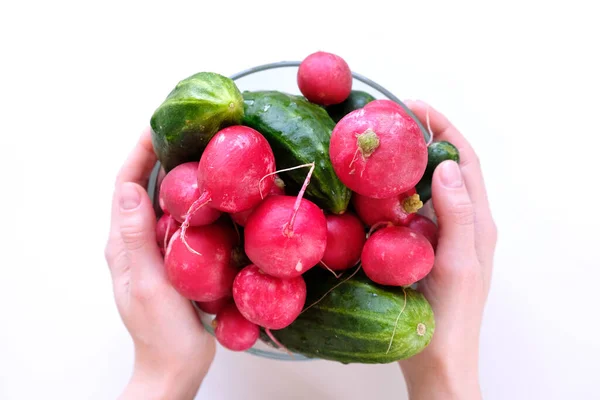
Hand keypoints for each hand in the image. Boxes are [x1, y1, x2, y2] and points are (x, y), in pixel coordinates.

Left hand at [105, 128, 214, 399]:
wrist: (176, 365)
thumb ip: (137, 239)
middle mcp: (134, 241)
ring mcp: (154, 249)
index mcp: (123, 244)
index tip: (158, 125)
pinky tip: (211, 193)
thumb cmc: (163, 331)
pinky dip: (189, 199)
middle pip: (140, 187)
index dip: (138, 153)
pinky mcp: (173, 258)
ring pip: (160, 201)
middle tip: (184, 129)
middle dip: (156, 155)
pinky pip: (178, 219)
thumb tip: (128, 189)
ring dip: (174, 173)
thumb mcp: (149, 284)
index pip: (124, 186)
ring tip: (199, 150)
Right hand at [398, 101, 496, 399]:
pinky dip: (394, 192)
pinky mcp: (423, 249)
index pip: (464, 160)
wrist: (438, 361)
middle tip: (388, 120)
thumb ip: (458, 216)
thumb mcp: (457, 264)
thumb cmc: (449, 318)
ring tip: (378, 146)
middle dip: (422, 137)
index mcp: (478, 222)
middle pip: (445, 167)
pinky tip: (372, 191)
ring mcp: (442, 236)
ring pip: (426, 187)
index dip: (443, 128)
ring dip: (406, 162)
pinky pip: (410, 211)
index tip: (413, 106)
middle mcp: (463, 223)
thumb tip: (444, 166)